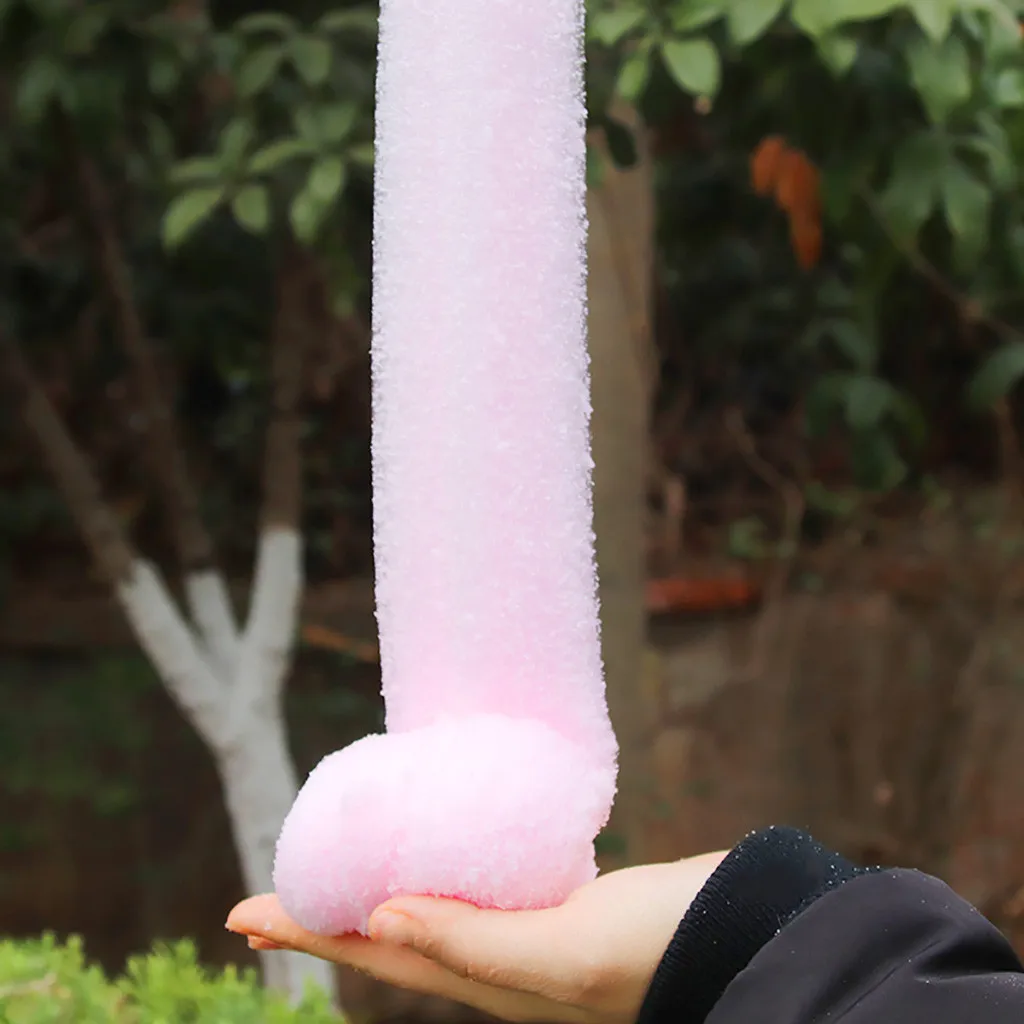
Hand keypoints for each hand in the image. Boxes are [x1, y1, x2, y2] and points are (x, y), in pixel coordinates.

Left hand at [226, 850, 726, 1023]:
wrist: (730, 938)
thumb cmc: (649, 954)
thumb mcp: (558, 957)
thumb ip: (474, 943)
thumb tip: (382, 916)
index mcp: (484, 982)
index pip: (374, 952)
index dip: (305, 931)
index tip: (242, 913)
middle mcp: (495, 960)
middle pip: (392, 929)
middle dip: (329, 909)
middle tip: (278, 881)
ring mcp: (526, 928)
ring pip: (434, 902)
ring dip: (383, 881)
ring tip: (348, 856)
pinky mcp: (556, 895)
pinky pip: (481, 876)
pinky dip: (447, 856)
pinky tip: (443, 831)